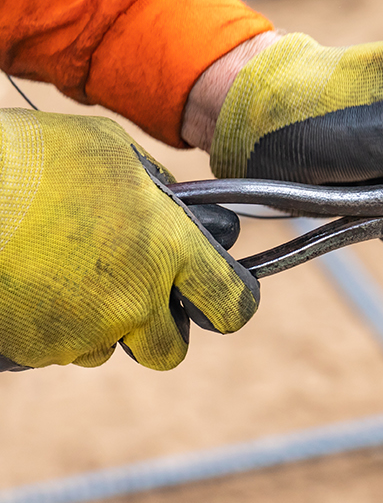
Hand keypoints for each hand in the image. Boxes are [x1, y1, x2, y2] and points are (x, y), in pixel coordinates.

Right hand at [0, 111, 258, 370]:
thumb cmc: (31, 157)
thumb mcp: (110, 151)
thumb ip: (154, 187)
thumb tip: (172, 203)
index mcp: (167, 249)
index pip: (233, 303)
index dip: (231, 303)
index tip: (221, 298)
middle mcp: (135, 299)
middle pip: (171, 349)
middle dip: (160, 330)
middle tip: (135, 297)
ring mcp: (84, 331)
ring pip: (109, 349)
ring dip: (98, 325)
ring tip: (63, 278)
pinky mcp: (37, 349)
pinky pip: (57, 350)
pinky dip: (49, 328)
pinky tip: (29, 285)